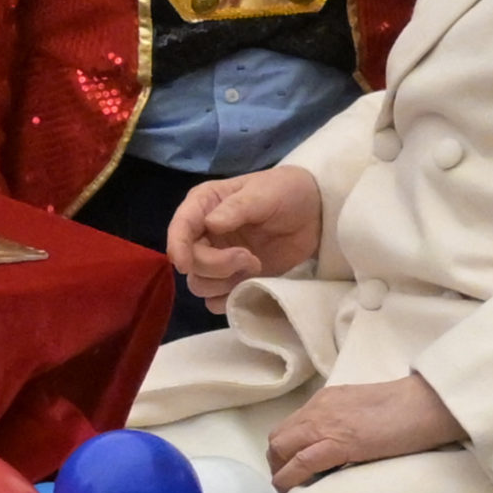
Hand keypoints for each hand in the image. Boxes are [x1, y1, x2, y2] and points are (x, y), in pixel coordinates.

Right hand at [165, 166, 321, 312]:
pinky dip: (230, 298)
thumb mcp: (262, 193)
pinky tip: (250, 282)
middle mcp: (204, 234)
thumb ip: (236, 208)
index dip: (178, 247)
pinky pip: (217, 300)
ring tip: (253, 265)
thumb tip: (210, 224)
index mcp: (204, 206)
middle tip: (247, 257)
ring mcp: (218, 259)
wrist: (315, 212)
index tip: (185, 264)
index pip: (180, 227)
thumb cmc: (284, 192)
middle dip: (216, 265)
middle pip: (190, 262)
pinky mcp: (234, 279)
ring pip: (200, 284)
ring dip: (224, 282)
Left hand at [266, 374, 462, 492]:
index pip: (291, 426)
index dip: (285, 450)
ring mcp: (325, 425)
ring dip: (279, 473)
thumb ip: (345, 423)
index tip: (289, 469)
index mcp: (325, 401)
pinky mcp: (337, 443)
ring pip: (282, 449)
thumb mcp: (363, 411)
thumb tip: (338, 446)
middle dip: (277, 463)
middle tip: (287, 484)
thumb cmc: (405, 410)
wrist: (425, 404)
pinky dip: (289, 479)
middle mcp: (317, 409)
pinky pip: (301, 463)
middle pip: (279, 438)